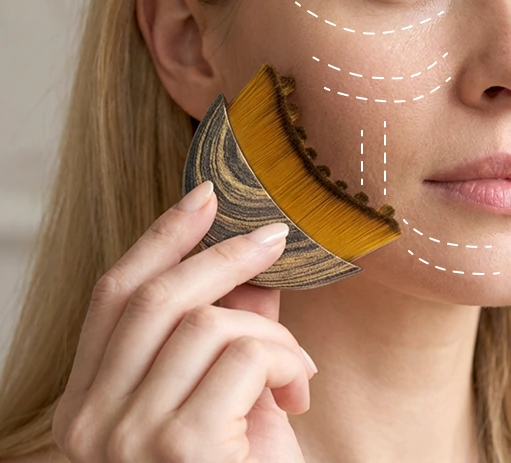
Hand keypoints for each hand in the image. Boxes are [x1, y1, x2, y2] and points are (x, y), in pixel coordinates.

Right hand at [52, 180, 312, 461]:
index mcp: (88, 405)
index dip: (160, 236)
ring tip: (296, 368)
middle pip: (155, 297)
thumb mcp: (224, 392)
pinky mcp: (180, 446)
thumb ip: (226, 329)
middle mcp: (91, 423)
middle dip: (224, 254)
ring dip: (271, 333)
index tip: (204, 195)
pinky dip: (286, 360)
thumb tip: (249, 264)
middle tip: (276, 237)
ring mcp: (129, 438)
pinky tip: (298, 394)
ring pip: (208, 323)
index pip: (112, 296)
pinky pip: (244, 354)